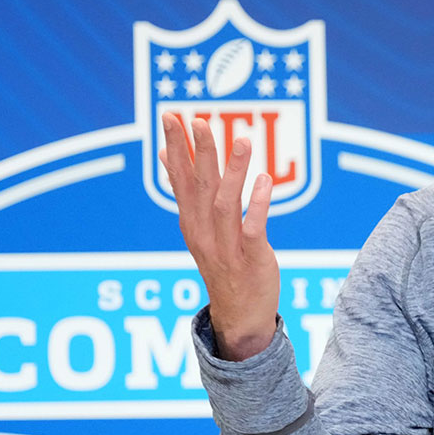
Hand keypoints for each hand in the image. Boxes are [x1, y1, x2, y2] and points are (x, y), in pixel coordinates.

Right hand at [158, 113, 280, 360]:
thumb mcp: (199, 228)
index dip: (175, 149)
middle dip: (199, 153)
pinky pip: (254, 229)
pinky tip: (265, 180)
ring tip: (242, 140)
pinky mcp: (252, 259)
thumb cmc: (223, 263)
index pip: (180, 180)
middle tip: (198, 120)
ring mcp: (227, 247)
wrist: (240, 316)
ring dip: (233, 172)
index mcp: (191, 223)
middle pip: (200, 187)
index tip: (170, 118)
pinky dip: (259, 205)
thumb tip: (168, 157)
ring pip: (226, 205)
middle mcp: (204, 233)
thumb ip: (187, 193)